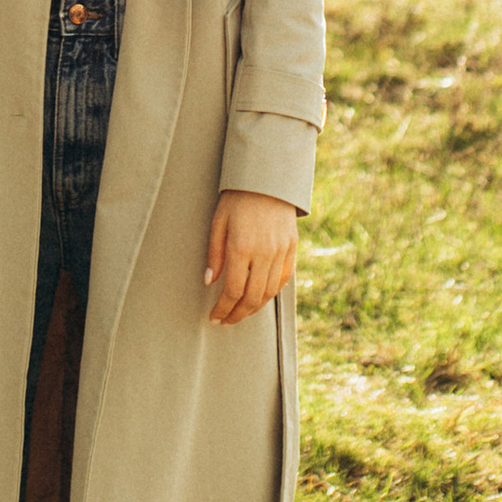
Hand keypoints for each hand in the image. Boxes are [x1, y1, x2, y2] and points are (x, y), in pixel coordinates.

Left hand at [205, 189, 296, 324]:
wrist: (267, 179)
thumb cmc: (237, 199)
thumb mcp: (218, 223)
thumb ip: (214, 255)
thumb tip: (209, 282)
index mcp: (241, 247)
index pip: (232, 291)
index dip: (223, 309)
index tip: (214, 318)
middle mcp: (263, 253)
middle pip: (252, 298)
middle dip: (237, 314)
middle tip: (225, 321)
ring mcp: (281, 251)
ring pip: (269, 292)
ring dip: (254, 308)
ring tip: (240, 312)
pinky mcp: (292, 248)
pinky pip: (283, 279)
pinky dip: (272, 293)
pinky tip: (260, 298)